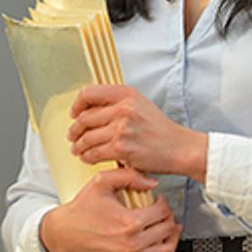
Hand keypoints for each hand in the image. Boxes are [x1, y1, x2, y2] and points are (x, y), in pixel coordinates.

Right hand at [39, 167, 186, 251]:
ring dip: (173, 236)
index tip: (159, 199)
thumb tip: (152, 182)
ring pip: (167, 248)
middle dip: (168, 216)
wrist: (66, 232)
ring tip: (171, 226)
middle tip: (162, 210)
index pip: (161, 211)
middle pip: (167, 228)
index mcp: (130, 222)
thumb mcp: (102, 182)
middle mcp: (133, 242)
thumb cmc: (83, 208)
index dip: (164, 202)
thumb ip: (129, 176)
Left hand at [68, 84, 207, 180]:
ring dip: (78, 146)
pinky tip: (88, 158)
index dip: (77, 105)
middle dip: (74, 130)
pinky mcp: (122, 148)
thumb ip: (117, 102)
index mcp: (126, 94)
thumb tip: (89, 109)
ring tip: (77, 149)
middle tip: (72, 136)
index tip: (74, 113)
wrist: (178, 147)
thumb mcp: (140, 104)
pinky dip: (87, 157)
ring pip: (87, 137)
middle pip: (85, 118)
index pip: (89, 93)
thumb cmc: (160, 129)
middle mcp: (123, 108)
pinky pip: (94, 153)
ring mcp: (122, 128)